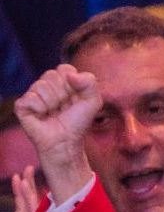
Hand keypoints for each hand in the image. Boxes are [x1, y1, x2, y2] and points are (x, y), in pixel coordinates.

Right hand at [14, 66, 99, 203]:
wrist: (66, 142)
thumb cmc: (78, 122)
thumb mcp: (93, 101)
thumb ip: (90, 82)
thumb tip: (70, 75)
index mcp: (62, 80)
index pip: (65, 69)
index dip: (73, 85)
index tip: (75, 99)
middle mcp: (46, 85)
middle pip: (51, 75)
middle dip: (63, 94)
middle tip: (64, 108)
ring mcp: (33, 94)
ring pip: (41, 86)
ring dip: (52, 103)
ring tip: (53, 113)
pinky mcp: (22, 106)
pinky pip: (30, 98)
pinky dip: (40, 109)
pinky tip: (43, 116)